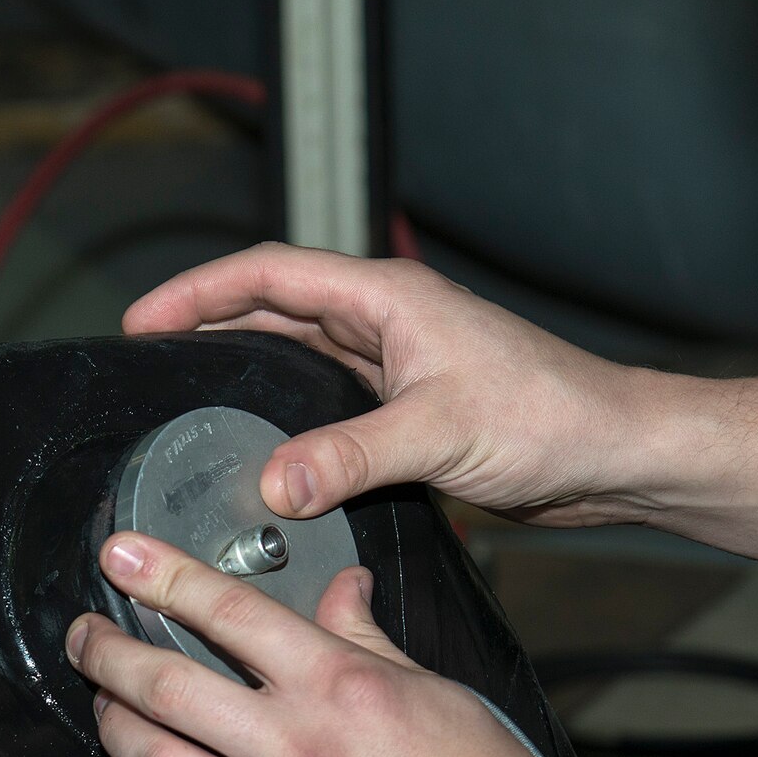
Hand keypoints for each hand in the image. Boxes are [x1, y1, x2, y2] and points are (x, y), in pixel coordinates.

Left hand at [65, 532, 532, 756]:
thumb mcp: (430, 687)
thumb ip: (364, 637)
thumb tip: (341, 589)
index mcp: (335, 687)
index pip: (228, 615)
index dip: (164, 576)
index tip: (121, 554)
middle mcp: (290, 747)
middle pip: (166, 689)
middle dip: (108, 653)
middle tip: (86, 633)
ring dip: (113, 725)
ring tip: (102, 699)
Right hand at [123, 243, 648, 526]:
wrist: (613, 456)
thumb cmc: (553, 419)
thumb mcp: (440, 434)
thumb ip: (351, 457)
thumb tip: (274, 483)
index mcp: (389, 299)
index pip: (271, 273)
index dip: (200, 290)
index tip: (144, 318)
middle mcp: (389, 324)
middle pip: (276, 309)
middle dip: (210, 325)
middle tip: (151, 359)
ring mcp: (399, 368)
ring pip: (302, 359)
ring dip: (248, 372)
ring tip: (190, 399)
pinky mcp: (411, 413)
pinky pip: (331, 406)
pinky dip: (291, 421)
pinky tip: (268, 451)